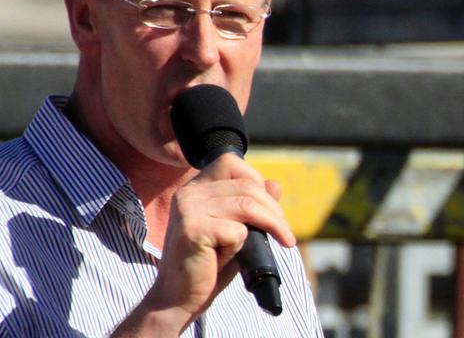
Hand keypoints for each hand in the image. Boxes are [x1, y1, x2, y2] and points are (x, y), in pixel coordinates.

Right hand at [113, 153, 294, 335]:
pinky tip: (225, 259)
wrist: (177, 299)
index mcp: (194, 188)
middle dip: (274, 211)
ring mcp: (188, 209)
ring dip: (271, 226)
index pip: (230, 163)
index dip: (256, 181)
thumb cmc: (207, 266)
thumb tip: (275, 184)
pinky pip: (237, 231)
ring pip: (247, 206)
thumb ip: (252, 207)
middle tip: (285, 236)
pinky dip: (241, 247)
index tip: (270, 209)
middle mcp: (188, 193)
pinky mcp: (193, 230)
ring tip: (279, 243)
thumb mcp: (234, 231)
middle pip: (246, 186)